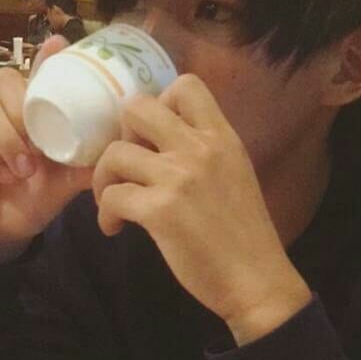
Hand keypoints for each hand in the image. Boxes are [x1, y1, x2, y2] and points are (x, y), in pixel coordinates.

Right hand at [0, 36, 93, 256]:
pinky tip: (0, 174)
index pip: (39, 70)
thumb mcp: (68, 181)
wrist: (0, 228)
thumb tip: (124, 149)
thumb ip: (89, 164)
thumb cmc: (36, 197)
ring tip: (23, 171)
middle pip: (6, 79)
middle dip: (20, 113)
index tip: (57, 44)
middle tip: (36, 152)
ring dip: (6, 138)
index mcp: (36, 110)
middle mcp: (6, 106)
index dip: (46, 55)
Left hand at [93, 74, 311, 343]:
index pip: (186, 84)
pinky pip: (111, 196)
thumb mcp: (236, 170)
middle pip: (137, 107)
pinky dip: (106, 214)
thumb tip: (163, 137)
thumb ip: (206, 147)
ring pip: (114, 153)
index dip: (161, 101)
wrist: (256, 275)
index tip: (157, 133)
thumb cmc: (246, 227)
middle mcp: (200, 147)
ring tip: (115, 199)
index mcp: (222, 135)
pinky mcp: (160, 211)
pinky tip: (116, 227)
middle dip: (123, 132)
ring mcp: (178, 178)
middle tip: (131, 161)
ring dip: (104, 178)